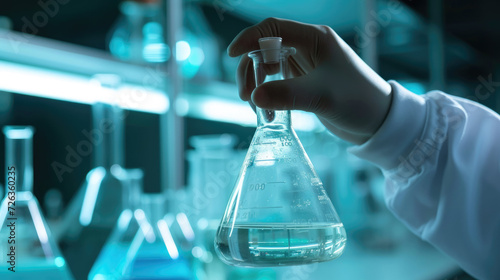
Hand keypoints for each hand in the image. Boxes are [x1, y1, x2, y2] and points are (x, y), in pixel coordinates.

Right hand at [228, 18, 391, 144]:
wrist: (377, 121)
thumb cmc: (357, 101)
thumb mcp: (320, 96)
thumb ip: (286, 95)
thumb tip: (253, 96)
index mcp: (314, 38)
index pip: (273, 28)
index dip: (249, 38)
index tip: (233, 55)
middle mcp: (308, 47)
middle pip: (265, 49)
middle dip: (250, 70)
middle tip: (246, 96)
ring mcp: (305, 65)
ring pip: (268, 67)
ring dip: (257, 84)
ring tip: (255, 108)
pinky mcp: (304, 82)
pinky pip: (276, 82)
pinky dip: (267, 94)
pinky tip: (266, 111)